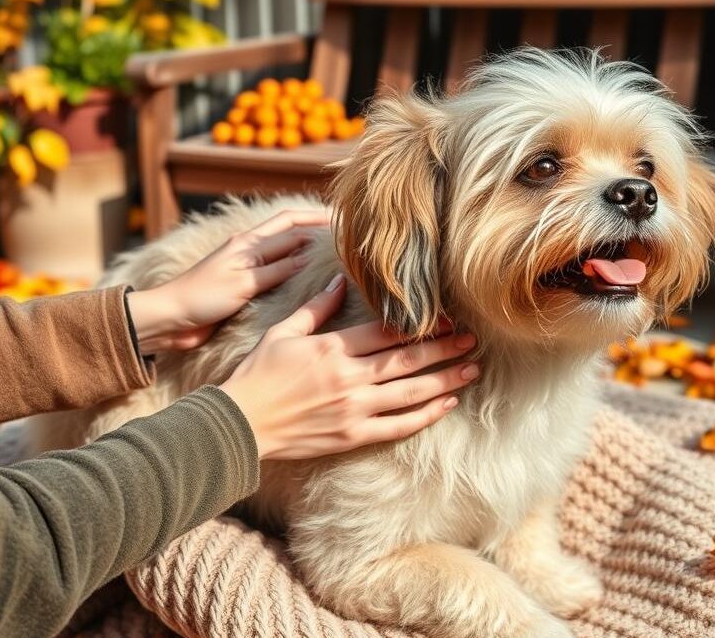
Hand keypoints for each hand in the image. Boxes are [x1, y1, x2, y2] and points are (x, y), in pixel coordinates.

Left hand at [126, 209, 328, 352]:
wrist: (169, 319)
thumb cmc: (202, 298)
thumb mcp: (244, 282)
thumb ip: (278, 268)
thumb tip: (311, 255)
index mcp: (248, 243)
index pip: (292, 226)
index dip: (318, 221)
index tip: (346, 221)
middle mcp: (249, 249)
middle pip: (289, 230)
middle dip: (316, 227)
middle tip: (344, 230)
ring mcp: (246, 266)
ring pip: (284, 250)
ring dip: (306, 246)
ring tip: (332, 250)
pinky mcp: (243, 285)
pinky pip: (276, 271)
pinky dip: (294, 268)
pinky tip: (306, 275)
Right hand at [220, 275, 479, 459]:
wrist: (241, 423)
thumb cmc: (258, 374)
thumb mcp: (282, 332)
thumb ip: (315, 307)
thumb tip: (338, 279)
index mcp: (333, 348)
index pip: (388, 332)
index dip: (422, 324)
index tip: (447, 318)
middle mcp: (349, 378)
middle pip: (408, 360)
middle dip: (445, 349)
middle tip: (473, 340)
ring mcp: (353, 409)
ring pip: (411, 393)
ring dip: (445, 381)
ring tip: (472, 370)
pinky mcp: (352, 435)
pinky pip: (397, 426)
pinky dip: (425, 416)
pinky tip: (446, 405)